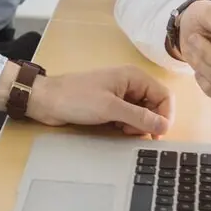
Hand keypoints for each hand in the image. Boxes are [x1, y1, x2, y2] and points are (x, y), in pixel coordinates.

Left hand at [27, 65, 171, 137]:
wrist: (46, 101)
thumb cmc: (76, 99)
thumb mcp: (110, 108)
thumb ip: (140, 117)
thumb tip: (164, 126)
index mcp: (134, 77)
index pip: (164, 96)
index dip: (165, 116)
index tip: (157, 134)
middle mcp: (130, 84)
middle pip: (155, 105)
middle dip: (149, 121)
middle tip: (133, 132)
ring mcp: (120, 95)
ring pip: (142, 113)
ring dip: (137, 125)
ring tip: (121, 128)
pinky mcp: (110, 105)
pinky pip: (129, 117)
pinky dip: (127, 125)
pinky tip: (115, 127)